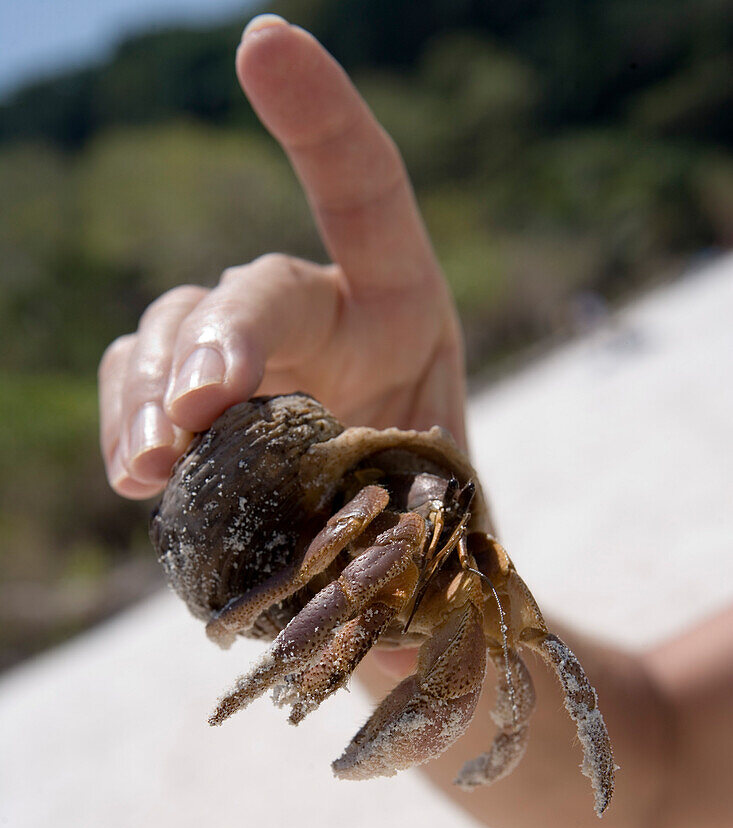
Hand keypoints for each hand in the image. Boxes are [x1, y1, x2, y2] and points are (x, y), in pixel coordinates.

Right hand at [99, 14, 465, 499]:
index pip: (364, 193)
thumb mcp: (450, 506)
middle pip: (255, 288)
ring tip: (155, 461)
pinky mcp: (193, 409)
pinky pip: (137, 389)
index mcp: (401, 314)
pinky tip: (137, 474)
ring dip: (155, 391)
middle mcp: (319, 316)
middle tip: (200, 406)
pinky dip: (128, 424)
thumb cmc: (433, 528)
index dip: (320, 121)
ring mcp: (247, 359)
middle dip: (221, 337)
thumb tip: (357, 526)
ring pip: (175, 330)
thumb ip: (417, 499)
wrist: (390, 567)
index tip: (262, 48)